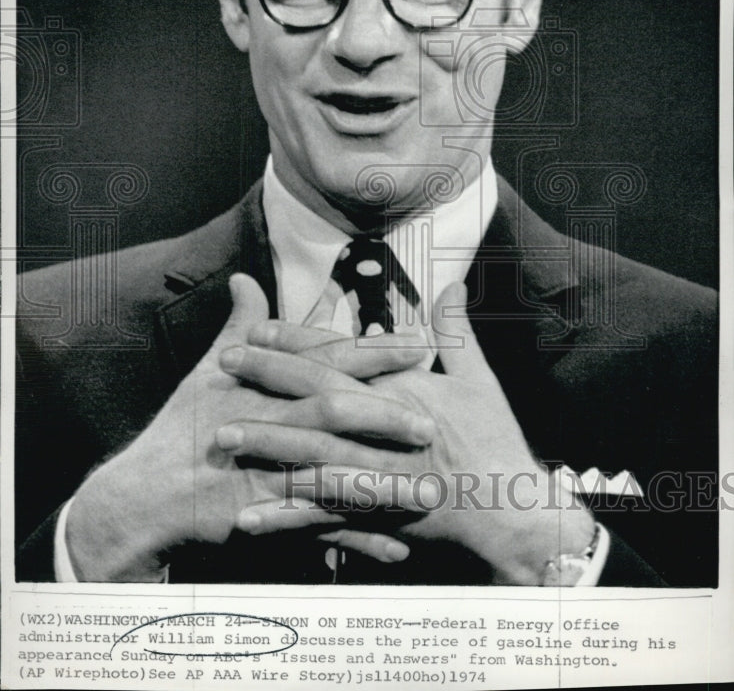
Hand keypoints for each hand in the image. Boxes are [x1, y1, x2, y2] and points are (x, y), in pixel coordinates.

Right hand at [64, 275, 435, 580]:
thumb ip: (238, 323)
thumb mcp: (208, 369)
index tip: (419, 345)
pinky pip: (322, 529)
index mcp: (265, 384)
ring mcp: (268, 471)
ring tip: (431, 493)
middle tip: (432, 424)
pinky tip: (398, 549)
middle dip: (386, 416)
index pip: (326, 360)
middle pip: (334, 413)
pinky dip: (359, 541)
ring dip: (385, 487)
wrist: (147, 491)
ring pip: (335, 475)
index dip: (373, 353)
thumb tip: (244, 279)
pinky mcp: (267, 514)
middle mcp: (270, 423)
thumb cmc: (184, 425)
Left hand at [221, 282, 595, 583]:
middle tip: (222, 362)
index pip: (341, 358)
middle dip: (267, 378)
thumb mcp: (479, 379)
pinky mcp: (374, 515)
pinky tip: (249, 518)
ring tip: (222, 436)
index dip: (297, 340)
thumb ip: (457, 332)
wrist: (513, 511)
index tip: (257, 326)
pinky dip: (286, 518)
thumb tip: (451, 284)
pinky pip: (323, 518)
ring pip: (311, 455)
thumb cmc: (495, 441)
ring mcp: (377, 473)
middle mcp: (382, 428)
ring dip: (266, 444)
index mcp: (402, 391)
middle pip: (316, 398)